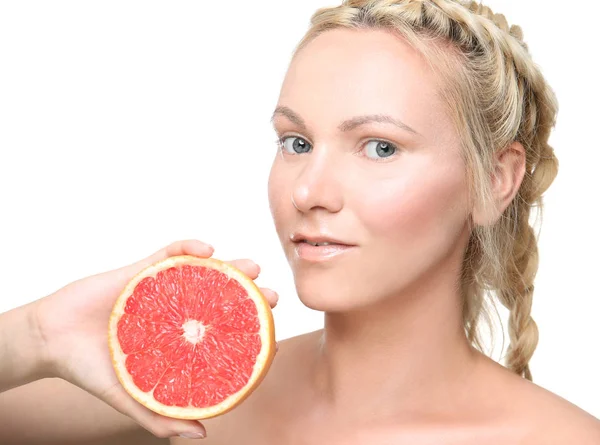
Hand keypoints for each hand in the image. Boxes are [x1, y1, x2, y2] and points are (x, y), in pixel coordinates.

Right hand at [33, 240, 278, 438]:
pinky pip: (169, 253)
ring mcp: (160, 289)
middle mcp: (175, 312)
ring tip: (253, 268)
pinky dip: (188, 247)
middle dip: (249, 296)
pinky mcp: (141, 270)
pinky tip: (207, 249)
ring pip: (202, 272)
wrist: (51, 339)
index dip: (247, 333)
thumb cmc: (90, 369)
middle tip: (271, 297)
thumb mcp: (128, 397)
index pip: (219, 333)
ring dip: (230, 267)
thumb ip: (160, 417)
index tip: (270, 336)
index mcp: (177, 339)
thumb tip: (201, 434)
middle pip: (220, 300)